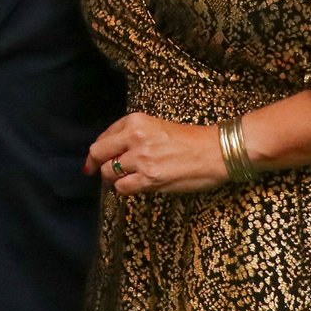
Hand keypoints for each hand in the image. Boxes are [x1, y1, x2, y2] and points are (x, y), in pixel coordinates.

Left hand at [85, 114, 226, 195]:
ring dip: (114, 179)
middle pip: (98, 153)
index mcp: (136, 121)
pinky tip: (136, 186)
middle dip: (95, 165)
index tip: (94, 160)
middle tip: (96, 173)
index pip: (104, 137)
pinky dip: (125, 189)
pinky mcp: (150, 178)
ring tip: (125, 180)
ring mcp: (141, 158)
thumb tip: (110, 153)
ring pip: (109, 173)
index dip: (97, 151)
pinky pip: (123, 188)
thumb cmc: (191, 140)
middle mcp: (135, 137)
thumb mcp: (157, 127)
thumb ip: (133, 136)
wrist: (216, 151)